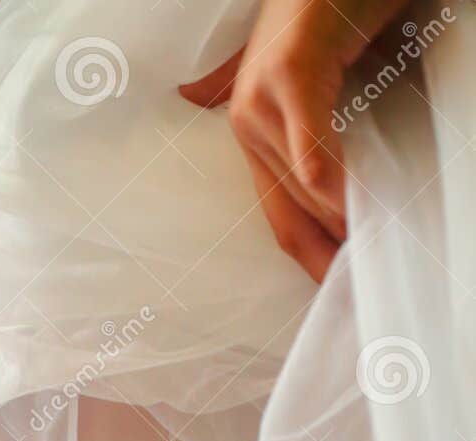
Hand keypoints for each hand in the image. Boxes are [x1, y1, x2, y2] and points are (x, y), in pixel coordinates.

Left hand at [181, 0, 407, 281]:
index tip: (334, 292)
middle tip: (364, 285)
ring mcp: (261, 99)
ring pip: (304, 188)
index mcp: (249, 130)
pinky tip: (347, 211)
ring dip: (341, 224)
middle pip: (293, 211)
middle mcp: (246, 121)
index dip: (308, 259)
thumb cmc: (326, 7)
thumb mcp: (294, 67)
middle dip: (331, 251)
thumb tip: (187, 99)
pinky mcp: (290, 74)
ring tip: (371, 257)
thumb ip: (240, 86)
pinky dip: (326, 182)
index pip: (277, 216)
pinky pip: (308, 148)